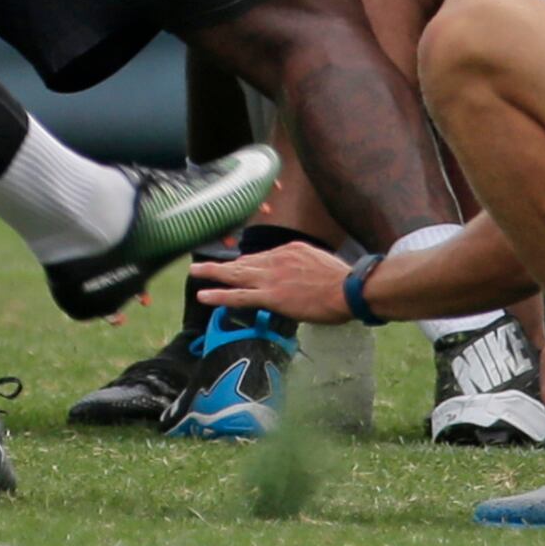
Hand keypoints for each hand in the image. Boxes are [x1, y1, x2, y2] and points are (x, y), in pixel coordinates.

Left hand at [191, 239, 353, 326]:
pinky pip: (239, 296)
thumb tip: (297, 276)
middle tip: (200, 265)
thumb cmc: (342, 281)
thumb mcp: (319, 262)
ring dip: (213, 274)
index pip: (260, 257)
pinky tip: (204, 295)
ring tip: (195, 272)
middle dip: (221, 264)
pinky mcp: (271, 296)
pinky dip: (219, 295)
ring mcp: (271, 277)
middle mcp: (276, 259)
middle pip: (243, 262)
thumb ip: (303, 265)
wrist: (348, 288)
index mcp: (289, 249)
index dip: (245, 265)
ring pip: (235, 274)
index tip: (235, 268)